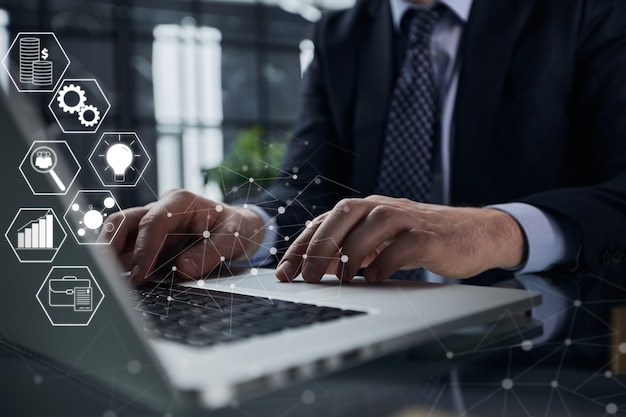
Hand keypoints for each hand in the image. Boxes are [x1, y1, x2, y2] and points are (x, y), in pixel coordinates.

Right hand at [101, 189, 265, 284]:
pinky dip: (121, 265)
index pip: (153, 222)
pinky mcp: (151, 241)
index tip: (140, 275)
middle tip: (105, 274)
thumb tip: (182, 270)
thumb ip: (210, 253)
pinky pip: (129, 251)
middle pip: (123, 222)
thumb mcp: (233, 239)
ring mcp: (153, 225)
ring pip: (120, 234)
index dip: (144, 249)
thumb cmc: (237, 229)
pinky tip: (119, 283)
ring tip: (107, 282)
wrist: (241, 229)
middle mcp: (161, 209)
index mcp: (180, 202)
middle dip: (109, 246)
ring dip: (110, 257)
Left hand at [275, 195, 525, 281]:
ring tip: (342, 278)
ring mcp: (410, 219)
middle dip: (321, 244)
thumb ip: (353, 249)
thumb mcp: (382, 242)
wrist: (476, 234)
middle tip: (307, 276)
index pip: (327, 220)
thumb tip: (316, 268)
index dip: (302, 244)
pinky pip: (405, 244)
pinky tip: (375, 278)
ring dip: (352, 251)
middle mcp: (385, 208)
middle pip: (345, 212)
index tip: (284, 271)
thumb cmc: (422, 240)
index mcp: (369, 209)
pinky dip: (386, 261)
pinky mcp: (431, 236)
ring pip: (375, 222)